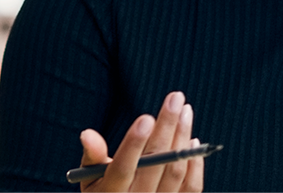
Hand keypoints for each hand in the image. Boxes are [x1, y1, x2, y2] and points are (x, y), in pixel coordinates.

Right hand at [78, 91, 202, 192]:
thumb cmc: (104, 192)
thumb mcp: (90, 178)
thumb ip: (92, 155)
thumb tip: (88, 134)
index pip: (122, 169)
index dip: (134, 144)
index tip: (146, 118)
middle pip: (155, 163)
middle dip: (167, 127)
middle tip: (175, 98)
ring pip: (175, 171)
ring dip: (182, 137)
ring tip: (185, 110)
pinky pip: (191, 187)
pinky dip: (194, 163)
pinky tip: (192, 140)